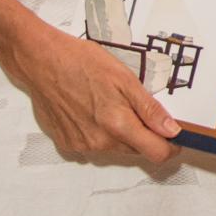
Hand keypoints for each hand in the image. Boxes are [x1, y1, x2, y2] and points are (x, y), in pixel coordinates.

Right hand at [6, 23, 182, 162]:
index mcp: (117, 124)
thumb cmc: (81, 63)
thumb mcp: (125, 79)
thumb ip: (149, 109)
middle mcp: (98, 141)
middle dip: (143, 134)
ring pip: (114, 148)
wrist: (41, 62)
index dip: (169, 146)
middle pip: (135, 150)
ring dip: (119, 133)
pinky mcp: (67, 144)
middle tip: (135, 106)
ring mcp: (81, 145)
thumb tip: (172, 130)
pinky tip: (90, 109)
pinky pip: (93, 145)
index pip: (155, 153)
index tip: (174, 137)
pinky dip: (98, 132)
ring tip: (107, 102)